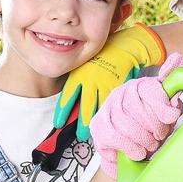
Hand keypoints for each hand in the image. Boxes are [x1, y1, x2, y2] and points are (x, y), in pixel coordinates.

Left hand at [55, 24, 165, 140]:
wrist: (125, 45)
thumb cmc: (102, 57)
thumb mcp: (85, 65)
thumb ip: (79, 81)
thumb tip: (71, 102)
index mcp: (79, 75)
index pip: (68, 96)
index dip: (63, 111)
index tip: (58, 123)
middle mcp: (91, 80)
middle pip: (86, 106)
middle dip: (82, 123)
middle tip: (80, 136)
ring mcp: (106, 84)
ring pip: (100, 107)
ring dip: (97, 121)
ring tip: (95, 133)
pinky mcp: (119, 86)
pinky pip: (113, 102)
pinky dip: (111, 113)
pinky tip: (109, 122)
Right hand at [89, 53, 182, 177]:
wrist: (129, 146)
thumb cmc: (151, 125)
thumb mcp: (168, 105)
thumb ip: (174, 84)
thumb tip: (177, 59)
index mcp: (141, 86)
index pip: (151, 90)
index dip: (162, 106)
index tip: (171, 117)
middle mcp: (122, 93)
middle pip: (140, 109)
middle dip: (155, 128)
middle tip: (160, 136)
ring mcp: (107, 109)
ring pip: (127, 124)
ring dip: (143, 140)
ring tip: (150, 145)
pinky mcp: (98, 127)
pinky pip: (114, 137)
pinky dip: (130, 148)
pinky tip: (137, 152)